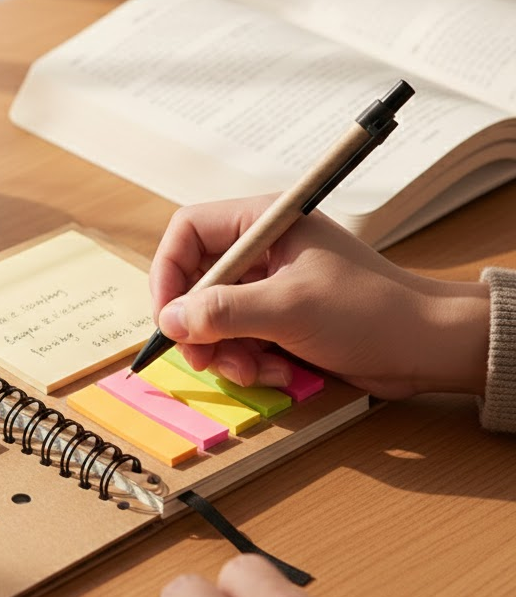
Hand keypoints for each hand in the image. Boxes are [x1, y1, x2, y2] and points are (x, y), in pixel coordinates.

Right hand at [150, 196, 488, 398]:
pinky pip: (239, 339)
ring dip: (227, 352)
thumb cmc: (369, 313)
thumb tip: (170, 320)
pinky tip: (279, 373)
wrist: (426, 348)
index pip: (188, 232)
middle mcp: (262, 249)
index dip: (169, 273)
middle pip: (197, 281)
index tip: (168, 318)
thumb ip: (222, 312)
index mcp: (264, 223)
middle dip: (200, 326)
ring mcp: (270, 285)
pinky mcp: (279, 318)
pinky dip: (249, 362)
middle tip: (205, 359)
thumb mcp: (288, 309)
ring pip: (215, 318)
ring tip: (255, 372)